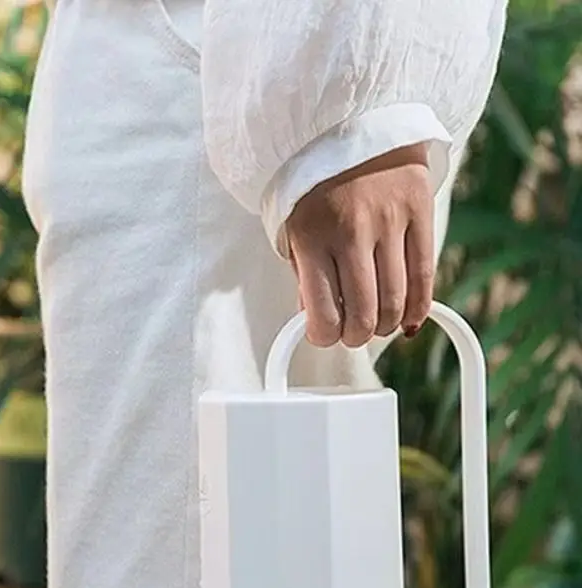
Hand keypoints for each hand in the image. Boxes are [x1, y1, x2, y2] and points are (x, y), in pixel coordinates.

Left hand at [285, 143, 434, 348]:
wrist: (351, 121)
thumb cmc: (314, 183)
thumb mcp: (292, 228)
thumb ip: (305, 275)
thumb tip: (317, 319)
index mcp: (311, 238)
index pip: (324, 315)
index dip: (324, 337)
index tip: (324, 334)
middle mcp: (351, 232)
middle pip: (364, 316)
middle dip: (356, 336)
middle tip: (352, 332)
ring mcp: (390, 221)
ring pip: (396, 303)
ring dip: (385, 325)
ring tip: (376, 322)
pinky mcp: (421, 211)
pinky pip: (424, 276)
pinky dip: (417, 308)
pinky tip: (407, 319)